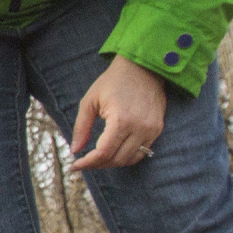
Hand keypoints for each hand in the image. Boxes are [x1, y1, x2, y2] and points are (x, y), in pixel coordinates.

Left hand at [69, 55, 166, 170]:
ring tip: (97, 159)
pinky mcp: (158, 129)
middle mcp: (139, 128)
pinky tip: (114, 153)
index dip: (88, 163)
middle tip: (83, 162)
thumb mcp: (90, 100)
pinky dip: (127, 157)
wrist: (142, 67)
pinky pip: (143, 152)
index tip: (74, 165)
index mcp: (121, 120)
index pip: (104, 152)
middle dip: (98, 164)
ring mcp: (151, 130)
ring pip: (131, 159)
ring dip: (113, 163)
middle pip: (117, 159)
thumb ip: (81, 127)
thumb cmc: (113, 81)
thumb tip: (74, 151)